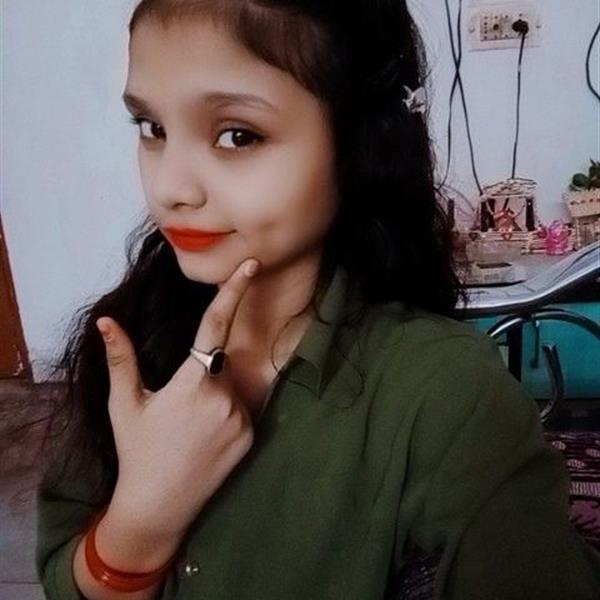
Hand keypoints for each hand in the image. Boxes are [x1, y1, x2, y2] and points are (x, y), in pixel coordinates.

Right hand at [95, 258, 260, 538]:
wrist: (159, 505)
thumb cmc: (137, 450)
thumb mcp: (124, 404)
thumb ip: (121, 359)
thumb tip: (107, 321)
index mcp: (192, 382)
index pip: (215, 326)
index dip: (233, 292)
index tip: (250, 266)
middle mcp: (224, 397)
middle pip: (220, 363)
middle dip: (203, 373)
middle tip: (181, 407)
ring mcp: (242, 419)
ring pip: (232, 388)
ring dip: (215, 395)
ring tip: (191, 427)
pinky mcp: (252, 437)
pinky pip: (243, 410)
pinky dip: (227, 414)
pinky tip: (206, 439)